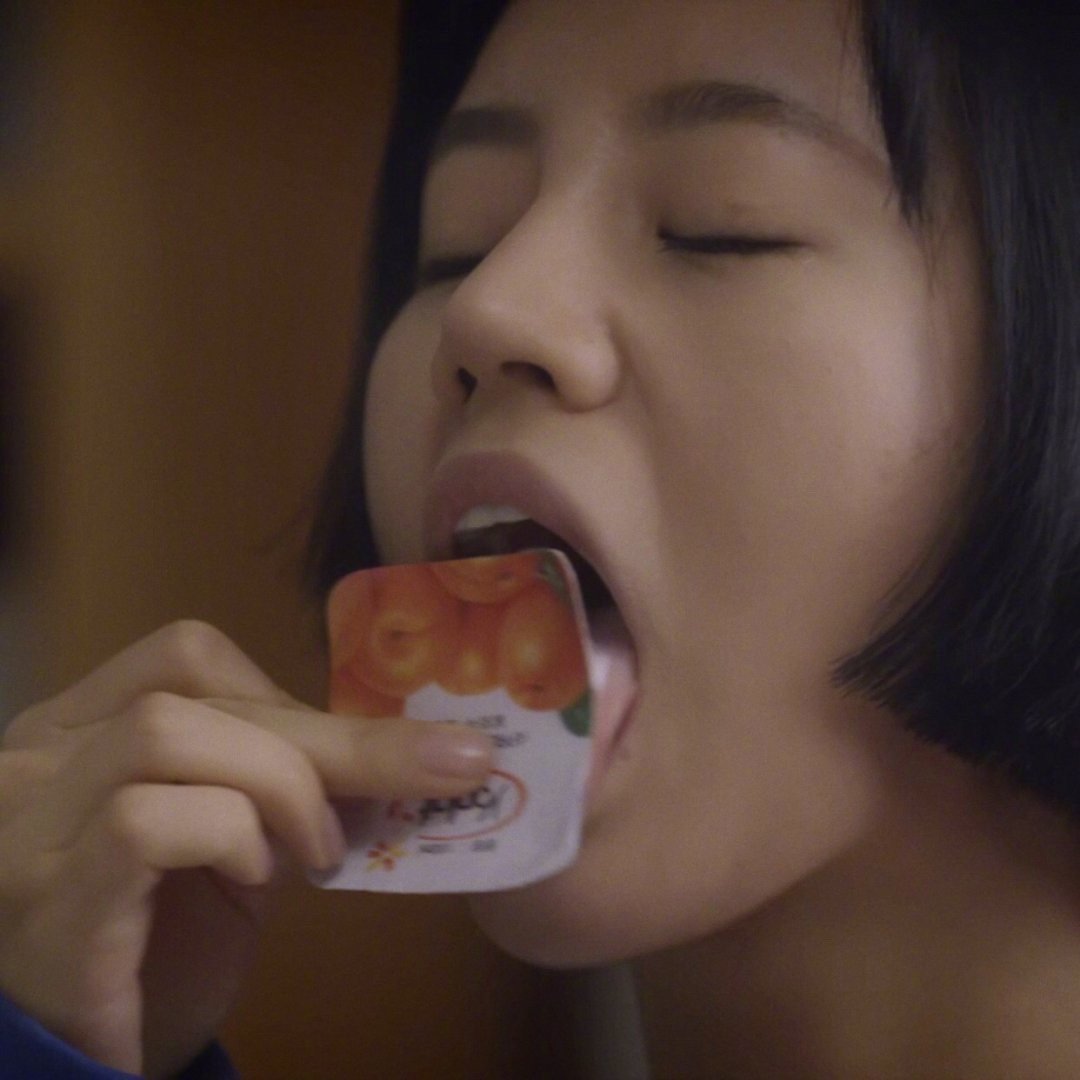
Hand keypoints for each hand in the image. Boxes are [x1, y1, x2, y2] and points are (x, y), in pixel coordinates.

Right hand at [0, 621, 491, 1077]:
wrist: (91, 1065)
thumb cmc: (162, 946)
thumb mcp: (233, 839)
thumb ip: (279, 781)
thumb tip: (407, 746)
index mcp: (80, 727)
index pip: (185, 656)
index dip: (280, 694)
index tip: (340, 757)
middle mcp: (36, 757)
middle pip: (191, 693)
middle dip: (330, 737)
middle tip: (433, 770)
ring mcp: (27, 824)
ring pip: (166, 733)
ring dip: (280, 781)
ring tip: (319, 850)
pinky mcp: (46, 896)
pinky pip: (143, 820)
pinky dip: (230, 833)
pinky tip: (258, 880)